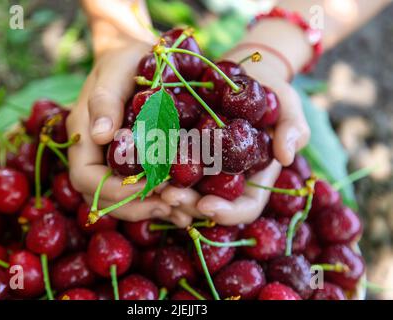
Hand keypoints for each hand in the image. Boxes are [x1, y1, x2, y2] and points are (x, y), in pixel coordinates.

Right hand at [67, 39, 173, 221]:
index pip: (86, 178)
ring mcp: (114, 162)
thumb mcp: (115, 71)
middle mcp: (95, 156)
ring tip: (183, 210)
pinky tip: (186, 203)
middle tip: (172, 206)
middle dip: (137, 206)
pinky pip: (142, 190)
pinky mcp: (135, 163)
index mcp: (83, 137)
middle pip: (104, 198)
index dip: (114, 189)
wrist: (139, 58)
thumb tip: (100, 136)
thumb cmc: (125, 60)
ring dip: (152, 208)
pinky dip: (162, 199)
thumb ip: (105, 101)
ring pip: (123, 200)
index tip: (151, 186)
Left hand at [161, 58, 309, 225]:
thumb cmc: (270, 89)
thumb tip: (286, 155)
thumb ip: (293, 128)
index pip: (245, 207)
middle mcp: (226, 177)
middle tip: (167, 194)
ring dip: (165, 190)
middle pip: (206, 204)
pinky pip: (167, 163)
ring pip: (183, 188)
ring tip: (151, 180)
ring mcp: (202, 165)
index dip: (227, 212)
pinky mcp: (182, 147)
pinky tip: (141, 160)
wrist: (243, 70)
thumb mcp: (288, 105)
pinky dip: (155, 165)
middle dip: (187, 204)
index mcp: (253, 177)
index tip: (206, 204)